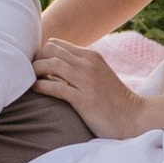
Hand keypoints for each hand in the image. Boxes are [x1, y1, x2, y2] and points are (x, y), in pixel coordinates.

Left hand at [32, 38, 152, 137]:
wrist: (133, 118)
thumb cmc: (113, 100)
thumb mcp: (99, 74)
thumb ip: (81, 67)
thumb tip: (54, 66)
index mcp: (91, 56)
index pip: (57, 44)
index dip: (42, 53)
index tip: (36, 64)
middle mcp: (88, 64)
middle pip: (51, 50)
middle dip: (36, 58)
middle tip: (30, 72)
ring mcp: (87, 81)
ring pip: (52, 64)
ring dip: (36, 70)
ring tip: (30, 79)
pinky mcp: (84, 100)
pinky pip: (57, 87)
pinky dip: (42, 85)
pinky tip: (36, 88)